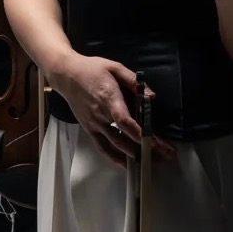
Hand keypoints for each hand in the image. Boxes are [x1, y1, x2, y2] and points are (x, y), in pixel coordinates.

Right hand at [49, 52, 175, 167]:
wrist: (66, 75)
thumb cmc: (91, 69)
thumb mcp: (114, 68)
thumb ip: (133, 81)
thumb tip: (151, 96)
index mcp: (108, 96)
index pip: (123, 119)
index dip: (137, 132)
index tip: (152, 141)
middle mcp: (100, 114)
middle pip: (123, 136)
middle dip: (145, 146)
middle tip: (165, 154)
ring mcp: (94, 123)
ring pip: (114, 145)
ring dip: (134, 155)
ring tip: (152, 160)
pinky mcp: (89, 129)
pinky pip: (102, 147)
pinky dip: (114, 157)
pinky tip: (127, 164)